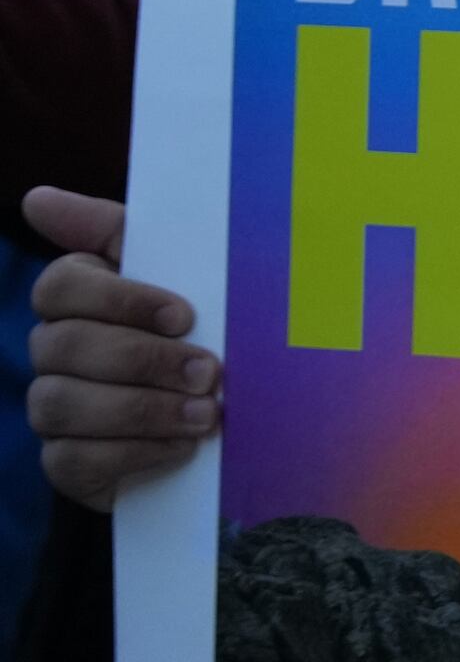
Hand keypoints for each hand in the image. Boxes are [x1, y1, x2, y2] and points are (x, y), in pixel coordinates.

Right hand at [23, 187, 222, 509]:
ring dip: (142, 410)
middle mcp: (53, 350)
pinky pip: (74, 460)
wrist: (220, 413)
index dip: (121, 300)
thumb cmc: (198, 326)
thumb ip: (117, 230)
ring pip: (61, 404)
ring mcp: (54, 407)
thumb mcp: (183, 269)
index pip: (60, 285)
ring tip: (206, 414)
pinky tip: (183, 447)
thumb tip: (37, 199)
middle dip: (143, 361)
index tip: (184, 315)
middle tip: (209, 372)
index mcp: (78, 296)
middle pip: (63, 347)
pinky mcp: (67, 462)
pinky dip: (134, 454)